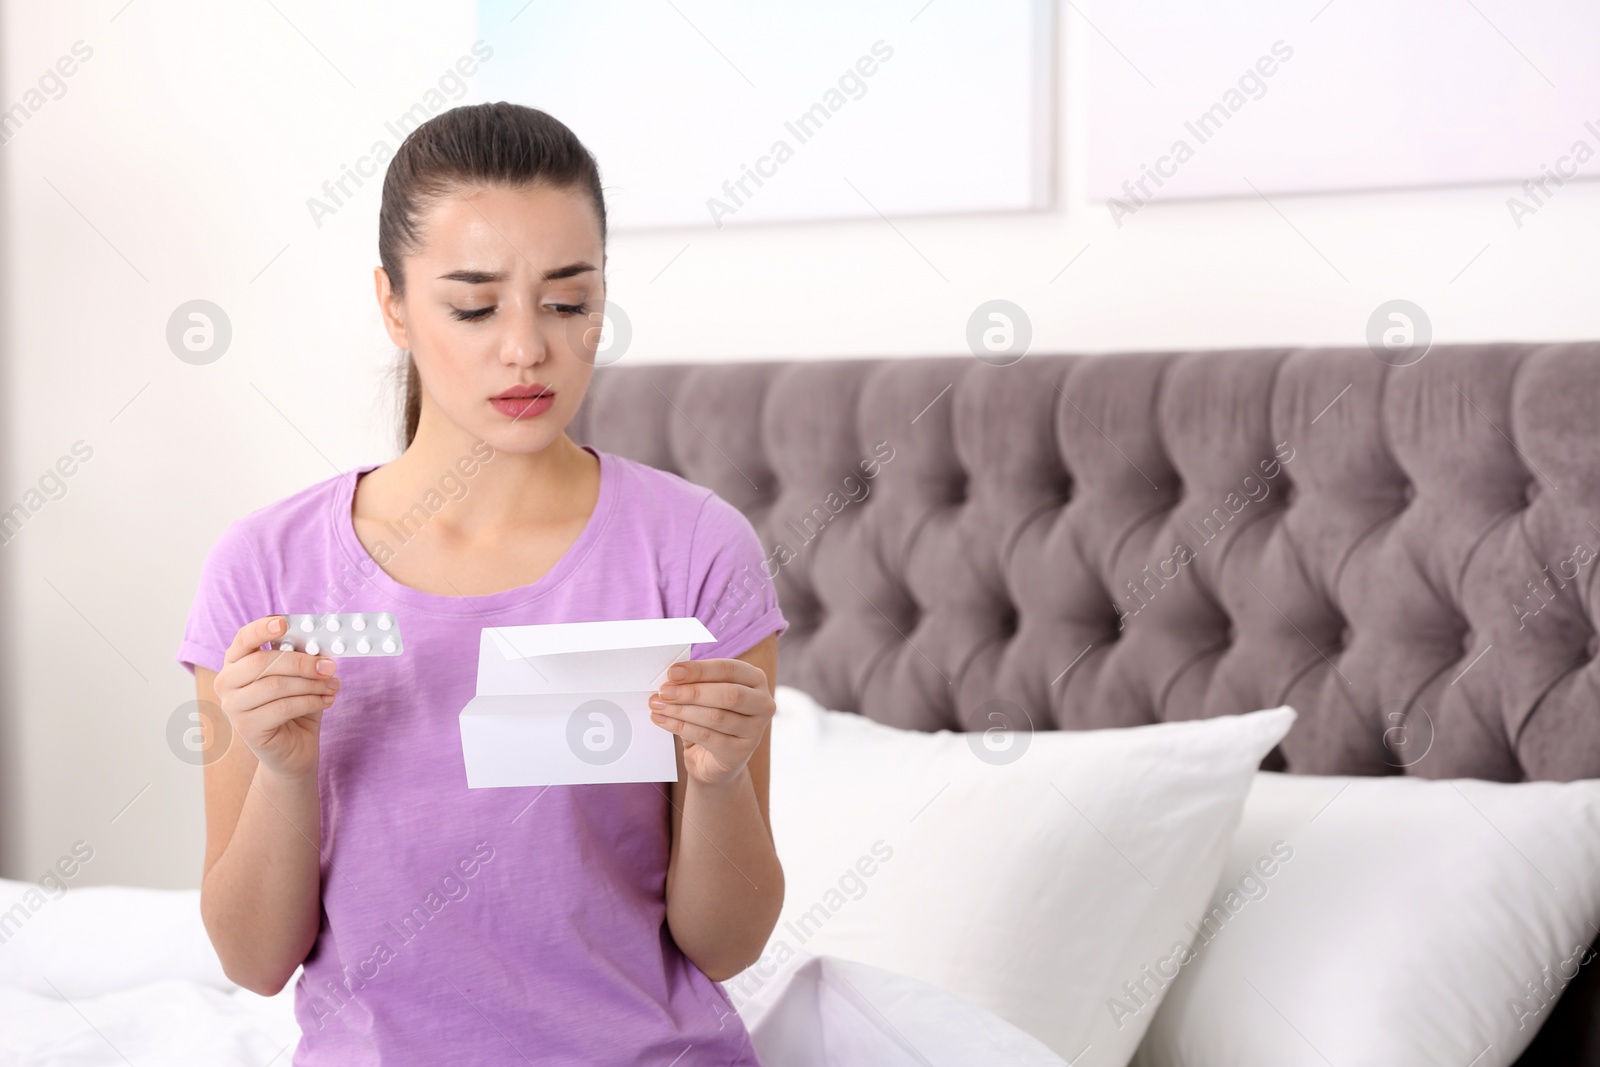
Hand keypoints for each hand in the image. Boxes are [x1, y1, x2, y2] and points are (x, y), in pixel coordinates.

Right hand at [213, 616, 339, 781]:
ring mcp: (232, 706)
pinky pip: (282, 707)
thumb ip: (302, 659)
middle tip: (330, 666)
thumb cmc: (295, 708)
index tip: (283, 623)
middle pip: (263, 662)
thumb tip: (319, 645)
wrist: (293, 750)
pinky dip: (310, 702)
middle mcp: (227, 682)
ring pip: (275, 685)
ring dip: (311, 684)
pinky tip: (326, 701)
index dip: (261, 629)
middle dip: (302, 662)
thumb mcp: (300, 678)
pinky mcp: (245, 727)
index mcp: (236, 662)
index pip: (243, 639)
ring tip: (332, 686)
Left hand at [648, 657, 773, 787]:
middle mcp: (762, 703)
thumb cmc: (710, 719)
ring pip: (716, 717)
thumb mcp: (705, 696)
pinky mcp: (740, 753)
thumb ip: (695, 683)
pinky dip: (681, 727)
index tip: (673, 672)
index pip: (729, 669)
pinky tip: (664, 721)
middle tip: (664, 691)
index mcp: (755, 680)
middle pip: (728, 694)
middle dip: (692, 692)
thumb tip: (671, 678)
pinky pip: (707, 737)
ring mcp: (755, 730)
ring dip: (682, 710)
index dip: (700, 669)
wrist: (713, 760)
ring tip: (658, 706)